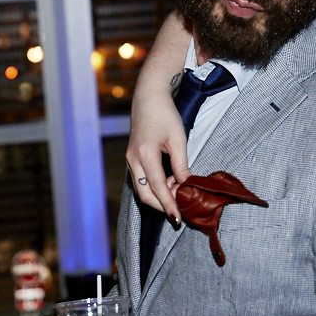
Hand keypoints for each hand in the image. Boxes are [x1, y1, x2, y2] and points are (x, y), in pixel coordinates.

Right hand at [127, 79, 189, 223]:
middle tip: (179, 210)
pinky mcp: (132, 158)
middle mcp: (133, 159)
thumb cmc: (165, 114)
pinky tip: (169, 183)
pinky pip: (141, 180)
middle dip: (161, 206)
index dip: (168, 204)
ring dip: (158, 197)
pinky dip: (154, 187)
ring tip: (177, 194)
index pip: (157, 187)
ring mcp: (130, 159)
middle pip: (144, 194)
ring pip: (141, 189)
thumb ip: (181, 164)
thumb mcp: (178, 139)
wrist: (149, 97)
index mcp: (144, 153)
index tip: (177, 218)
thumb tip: (186, 185)